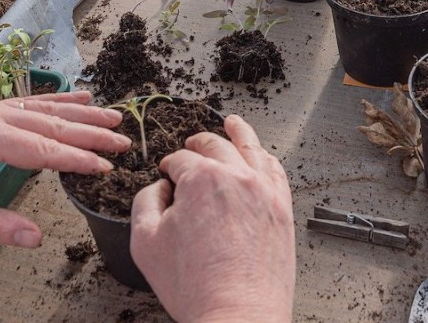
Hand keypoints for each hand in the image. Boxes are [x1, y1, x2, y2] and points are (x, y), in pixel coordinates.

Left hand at [0, 91, 129, 247]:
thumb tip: (35, 237)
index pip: (42, 150)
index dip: (77, 159)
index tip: (106, 167)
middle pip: (50, 124)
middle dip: (91, 133)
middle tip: (124, 141)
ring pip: (44, 107)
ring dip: (81, 112)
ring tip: (114, 115)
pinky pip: (29, 101)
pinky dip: (58, 99)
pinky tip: (79, 96)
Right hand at [130, 114, 294, 321]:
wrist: (237, 314)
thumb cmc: (194, 286)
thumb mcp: (145, 242)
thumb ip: (145, 202)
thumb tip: (159, 188)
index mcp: (201, 179)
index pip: (181, 159)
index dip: (169, 166)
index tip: (167, 175)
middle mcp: (236, 177)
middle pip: (215, 146)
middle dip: (198, 144)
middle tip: (191, 146)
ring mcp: (264, 191)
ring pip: (251, 148)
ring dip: (238, 132)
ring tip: (234, 123)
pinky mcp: (282, 209)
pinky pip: (276, 171)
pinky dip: (266, 158)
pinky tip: (261, 156)